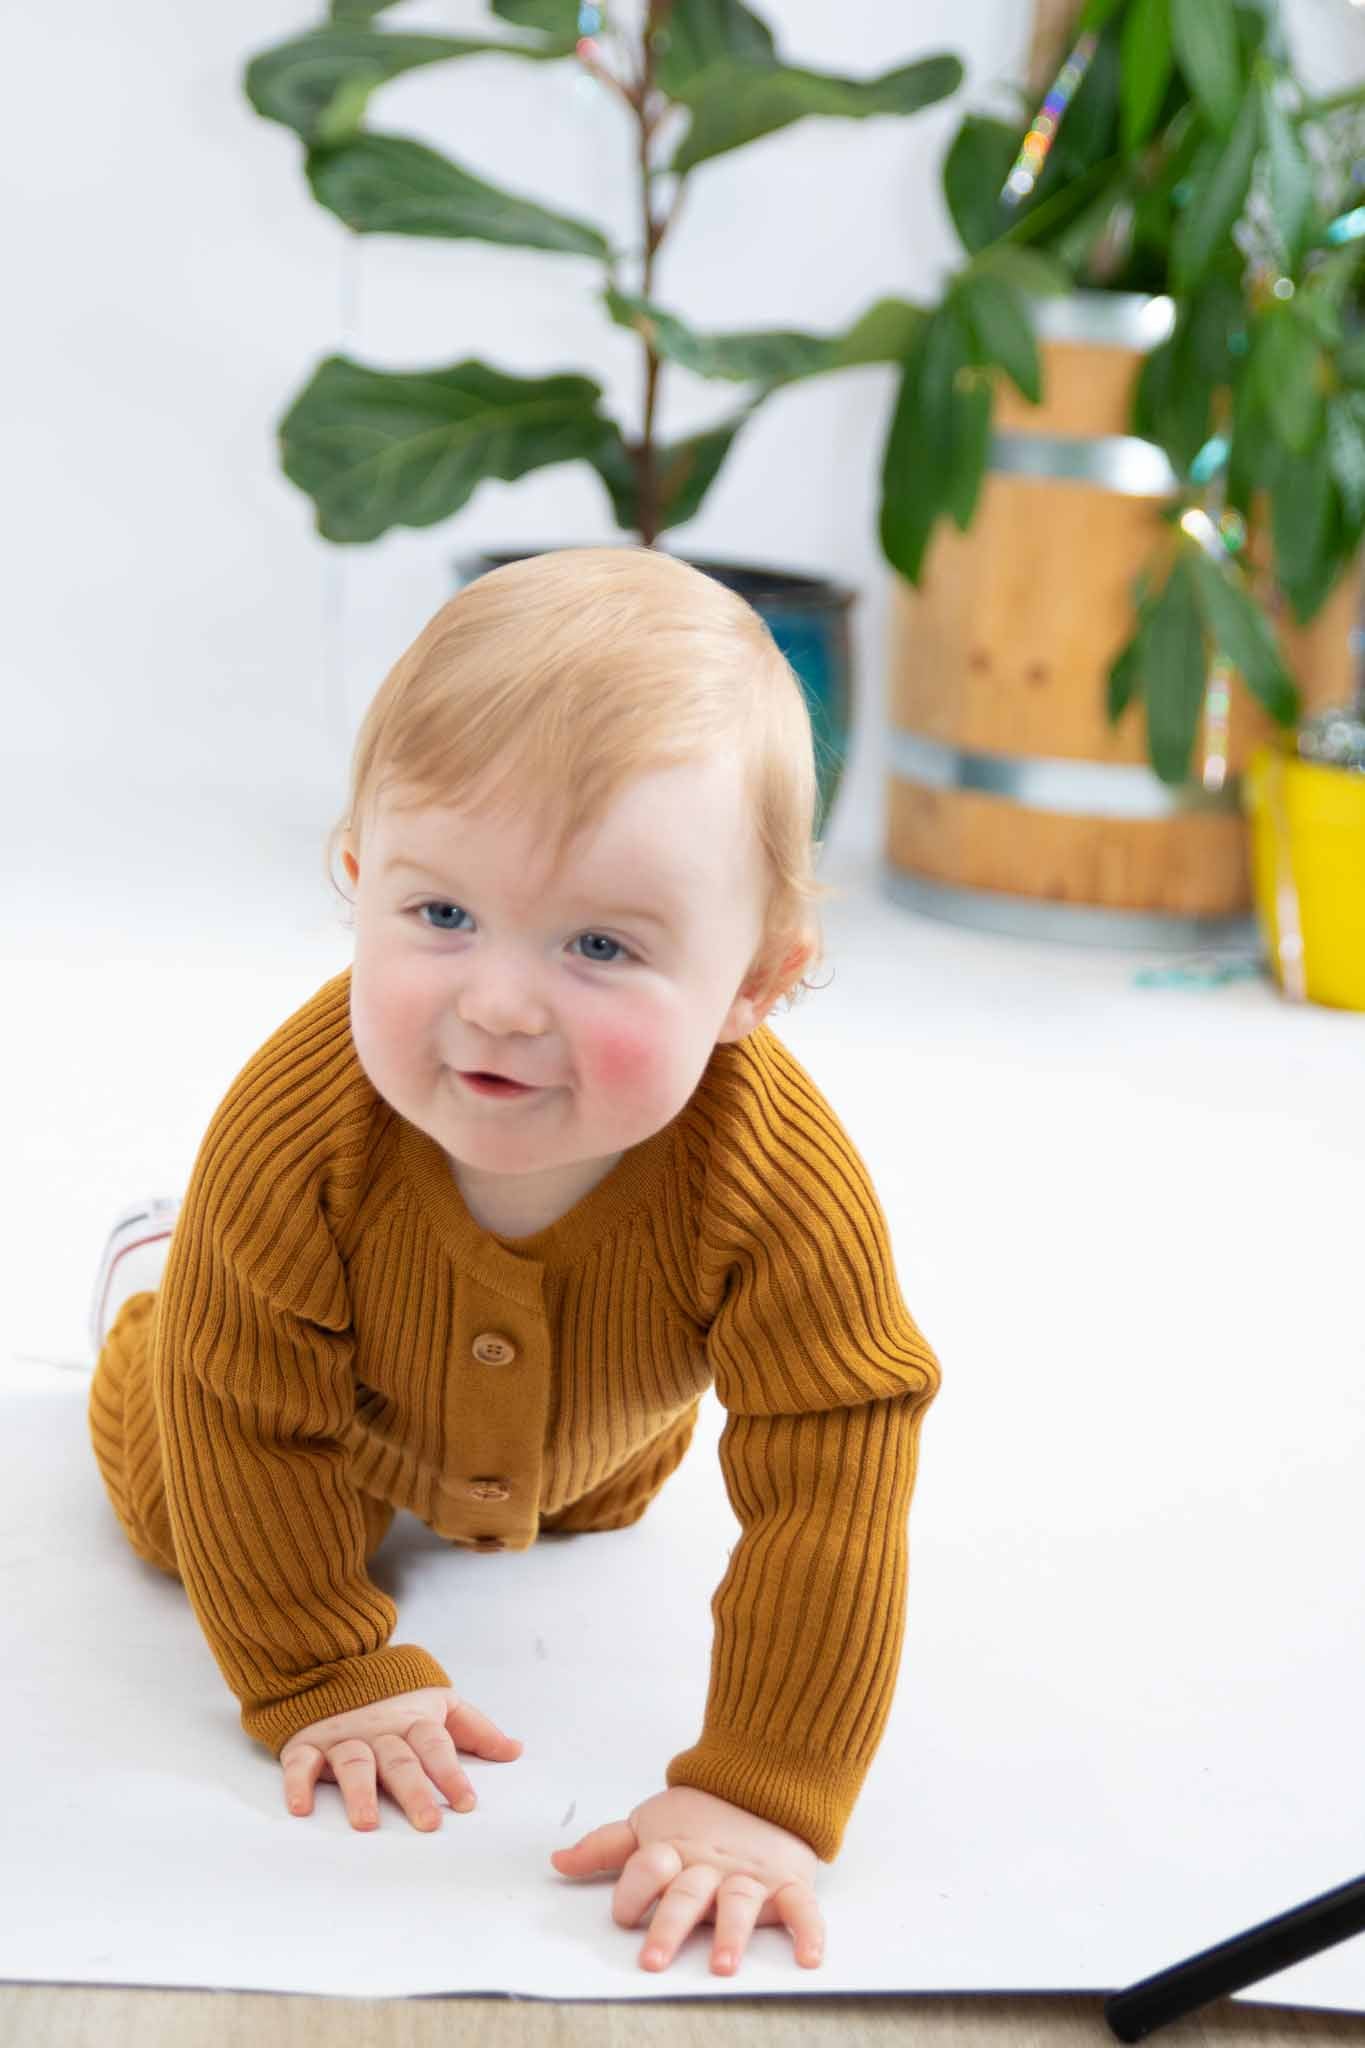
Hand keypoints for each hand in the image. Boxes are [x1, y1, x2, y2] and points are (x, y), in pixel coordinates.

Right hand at [280, 1685, 521, 1830]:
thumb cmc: (395, 1700)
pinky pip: (300, 1762)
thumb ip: (476, 1729)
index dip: (451, 1773)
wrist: (336, 1667)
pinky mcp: (308, 1744)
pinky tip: (301, 1808)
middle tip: (428, 1824)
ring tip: (368, 1824)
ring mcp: (343, 1736)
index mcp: (412, 1721)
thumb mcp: (440, 1704)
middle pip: (399, 1760)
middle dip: (414, 1791)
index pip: (436, 1746)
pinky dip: (297, 1783)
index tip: (466, 1803)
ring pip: (354, 1763)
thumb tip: (516, 1751)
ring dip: (360, 1793)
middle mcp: (379, 1730)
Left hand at [549, 1785, 823, 1974]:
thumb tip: (556, 1862)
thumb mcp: (649, 1825)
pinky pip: (801, 1907)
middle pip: (687, 1894)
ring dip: (731, 1933)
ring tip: (722, 1965)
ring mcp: (750, 1875)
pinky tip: (808, 1957)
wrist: (764, 1780)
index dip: (633, 1889)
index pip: (647, 1868)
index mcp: (675, 1850)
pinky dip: (809, 1931)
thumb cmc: (700, 1815)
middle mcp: (710, 1866)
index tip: (623, 1915)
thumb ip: (605, 1848)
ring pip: (739, 1902)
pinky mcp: (788, 1882)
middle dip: (669, 1926)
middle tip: (653, 1960)